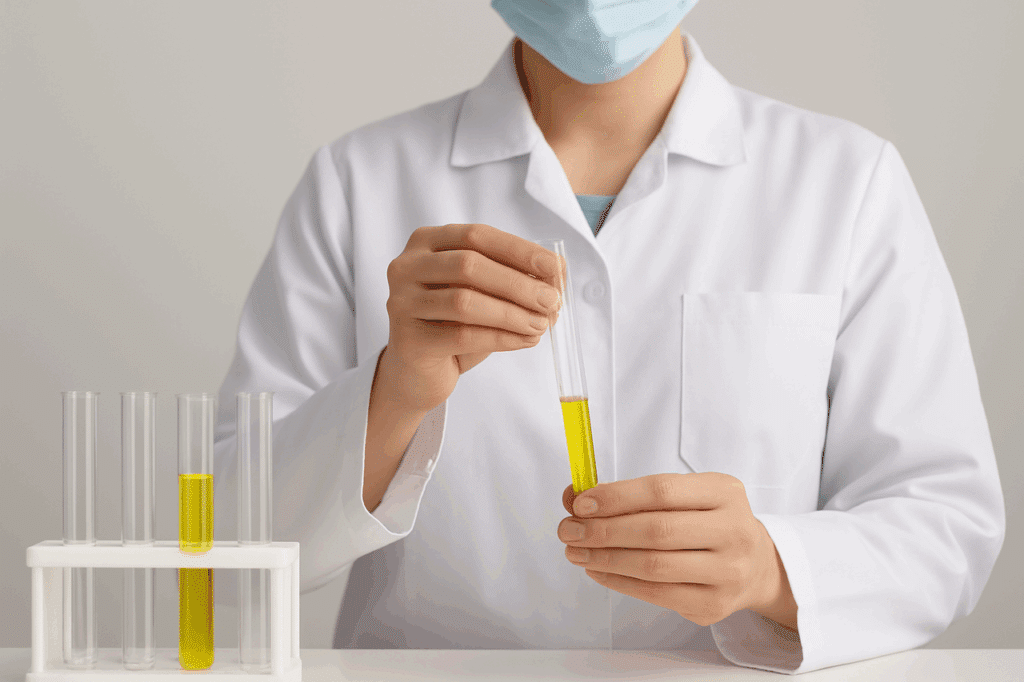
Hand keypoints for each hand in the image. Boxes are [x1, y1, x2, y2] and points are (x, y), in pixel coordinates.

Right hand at [377, 223, 560, 413]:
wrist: (418, 371)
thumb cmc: (454, 324)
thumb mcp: (484, 293)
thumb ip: (514, 277)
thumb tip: (558, 272)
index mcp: (426, 242)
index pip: (477, 235)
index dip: (518, 250)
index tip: (554, 268)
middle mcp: (407, 267)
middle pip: (469, 265)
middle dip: (518, 284)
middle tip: (552, 302)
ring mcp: (402, 302)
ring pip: (465, 302)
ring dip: (512, 313)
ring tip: (541, 324)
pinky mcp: (407, 340)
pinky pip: (462, 336)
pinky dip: (501, 337)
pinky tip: (525, 340)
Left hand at [558, 473, 797, 629]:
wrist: (756, 565)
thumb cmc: (708, 522)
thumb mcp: (684, 495)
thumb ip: (633, 494)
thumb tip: (574, 497)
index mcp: (724, 491)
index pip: (661, 491)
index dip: (616, 497)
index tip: (580, 503)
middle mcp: (733, 530)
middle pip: (656, 531)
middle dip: (603, 530)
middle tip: (569, 529)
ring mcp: (727, 571)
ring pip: (654, 566)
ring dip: (605, 558)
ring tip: (576, 551)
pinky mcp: (714, 604)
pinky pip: (656, 594)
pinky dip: (619, 581)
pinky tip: (598, 569)